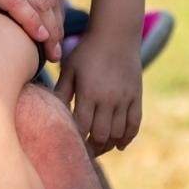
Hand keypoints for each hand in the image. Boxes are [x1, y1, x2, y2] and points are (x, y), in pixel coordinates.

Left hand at [55, 31, 142, 154]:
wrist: (116, 35)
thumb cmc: (87, 51)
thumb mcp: (70, 68)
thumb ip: (62, 91)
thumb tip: (51, 112)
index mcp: (89, 92)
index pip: (82, 126)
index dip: (76, 139)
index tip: (69, 145)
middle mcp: (109, 98)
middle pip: (100, 134)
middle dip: (91, 147)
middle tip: (83, 152)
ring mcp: (125, 99)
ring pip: (118, 133)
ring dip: (108, 145)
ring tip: (98, 148)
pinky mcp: (136, 97)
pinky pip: (134, 124)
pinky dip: (127, 138)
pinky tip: (119, 145)